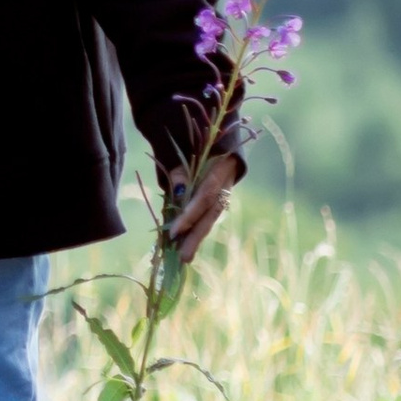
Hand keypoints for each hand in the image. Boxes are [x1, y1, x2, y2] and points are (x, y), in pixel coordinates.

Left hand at [165, 150, 244, 266]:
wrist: (222, 142)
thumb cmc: (200, 146)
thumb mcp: (189, 152)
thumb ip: (181, 171)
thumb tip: (180, 191)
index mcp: (221, 170)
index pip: (205, 196)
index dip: (190, 215)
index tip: (174, 231)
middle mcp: (226, 185)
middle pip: (210, 215)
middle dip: (196, 236)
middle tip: (183, 257)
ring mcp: (224, 193)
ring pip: (211, 218)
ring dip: (197, 237)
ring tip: (185, 256)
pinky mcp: (219, 199)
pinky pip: (208, 216)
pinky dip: (197, 229)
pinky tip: (188, 243)